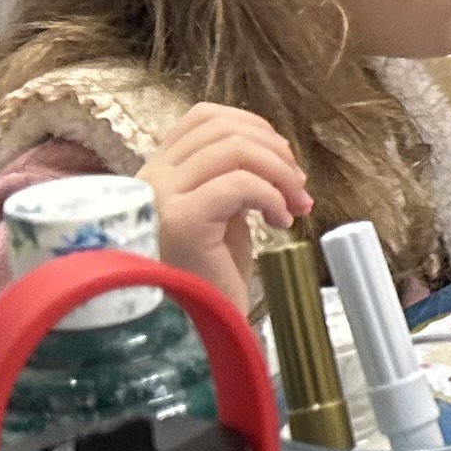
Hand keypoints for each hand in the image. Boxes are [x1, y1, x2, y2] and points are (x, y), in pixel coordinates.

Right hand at [141, 103, 310, 303]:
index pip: (203, 118)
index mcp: (158, 173)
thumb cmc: (207, 278)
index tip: (282, 160)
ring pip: (233, 149)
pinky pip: (238, 184)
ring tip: (295, 205)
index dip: (253, 126)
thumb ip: (232, 179)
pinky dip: (271, 195)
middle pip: (223, 128)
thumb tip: (277, 155)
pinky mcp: (182, 222)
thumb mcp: (220, 216)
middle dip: (275, 151)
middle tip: (299, 186)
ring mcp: (162, 198)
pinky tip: (279, 222)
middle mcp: (151, 179)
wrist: (190, 333)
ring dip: (279, 172)